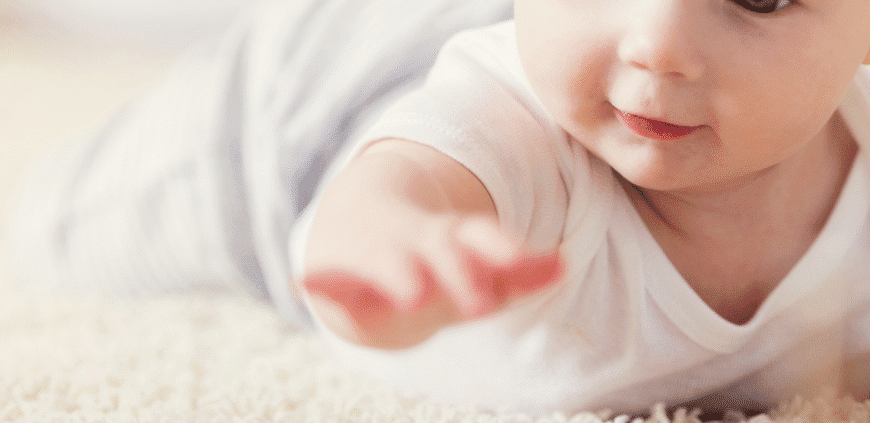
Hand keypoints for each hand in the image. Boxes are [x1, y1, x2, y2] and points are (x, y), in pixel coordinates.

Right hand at [299, 217, 561, 348]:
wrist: (358, 233)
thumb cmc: (431, 262)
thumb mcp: (473, 267)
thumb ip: (517, 273)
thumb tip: (563, 264)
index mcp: (454, 239)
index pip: (481, 236)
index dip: (500, 249)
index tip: (522, 260)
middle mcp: (418, 244)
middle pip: (443, 253)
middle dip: (461, 273)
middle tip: (481, 302)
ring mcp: (379, 259)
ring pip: (392, 266)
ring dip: (402, 277)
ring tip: (415, 294)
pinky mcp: (340, 279)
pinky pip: (331, 282)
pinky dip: (320, 284)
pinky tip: (306, 286)